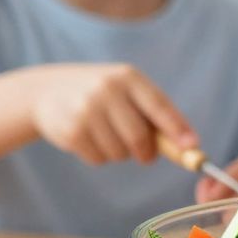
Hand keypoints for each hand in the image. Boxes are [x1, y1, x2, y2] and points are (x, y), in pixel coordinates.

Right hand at [30, 63, 194, 166]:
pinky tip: (89, 139)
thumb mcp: (125, 90)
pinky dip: (100, 157)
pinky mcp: (71, 131)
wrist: (45, 91)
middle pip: (140, 137)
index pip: (158, 105)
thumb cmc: (100, 95)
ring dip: (119, 154)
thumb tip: (189, 146)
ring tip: (106, 135)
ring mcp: (87, 110)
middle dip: (146, 153)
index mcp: (127, 77)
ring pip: (120, 153)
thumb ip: (154, 113)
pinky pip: (99, 159)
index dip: (177, 129)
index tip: (193, 147)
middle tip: (145, 156)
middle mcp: (107, 90)